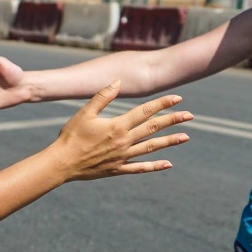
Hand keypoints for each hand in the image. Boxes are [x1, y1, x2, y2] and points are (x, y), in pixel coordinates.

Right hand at [52, 82, 190, 179]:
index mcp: (117, 126)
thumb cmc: (71, 136)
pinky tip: (168, 164)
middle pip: (153, 129)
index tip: (177, 98)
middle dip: (173, 120)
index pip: (145, 112)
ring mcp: (123, 157)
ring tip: (186, 137)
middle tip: (190, 115)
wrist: (62, 164)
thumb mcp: (84, 113)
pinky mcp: (118, 169)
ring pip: (151, 147)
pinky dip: (155, 166)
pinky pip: (140, 168)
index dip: (162, 104)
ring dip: (170, 142)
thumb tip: (118, 82)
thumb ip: (102, 97)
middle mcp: (124, 141)